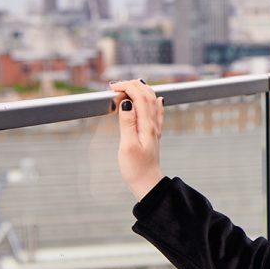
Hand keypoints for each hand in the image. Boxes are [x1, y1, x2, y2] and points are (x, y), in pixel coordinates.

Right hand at [111, 78, 164, 199]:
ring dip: (141, 91)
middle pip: (147, 96)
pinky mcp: (153, 134)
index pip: (140, 97)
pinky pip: (158, 113)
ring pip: (153, 102)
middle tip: (115, 85)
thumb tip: (127, 102)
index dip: (127, 87)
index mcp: (146, 125)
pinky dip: (155, 102)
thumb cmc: (135, 168)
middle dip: (132, 86)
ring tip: (128, 87)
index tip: (111, 87)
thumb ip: (128, 123)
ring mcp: (155, 128)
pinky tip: (158, 100)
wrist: (147, 183)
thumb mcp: (127, 145)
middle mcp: (153, 124)